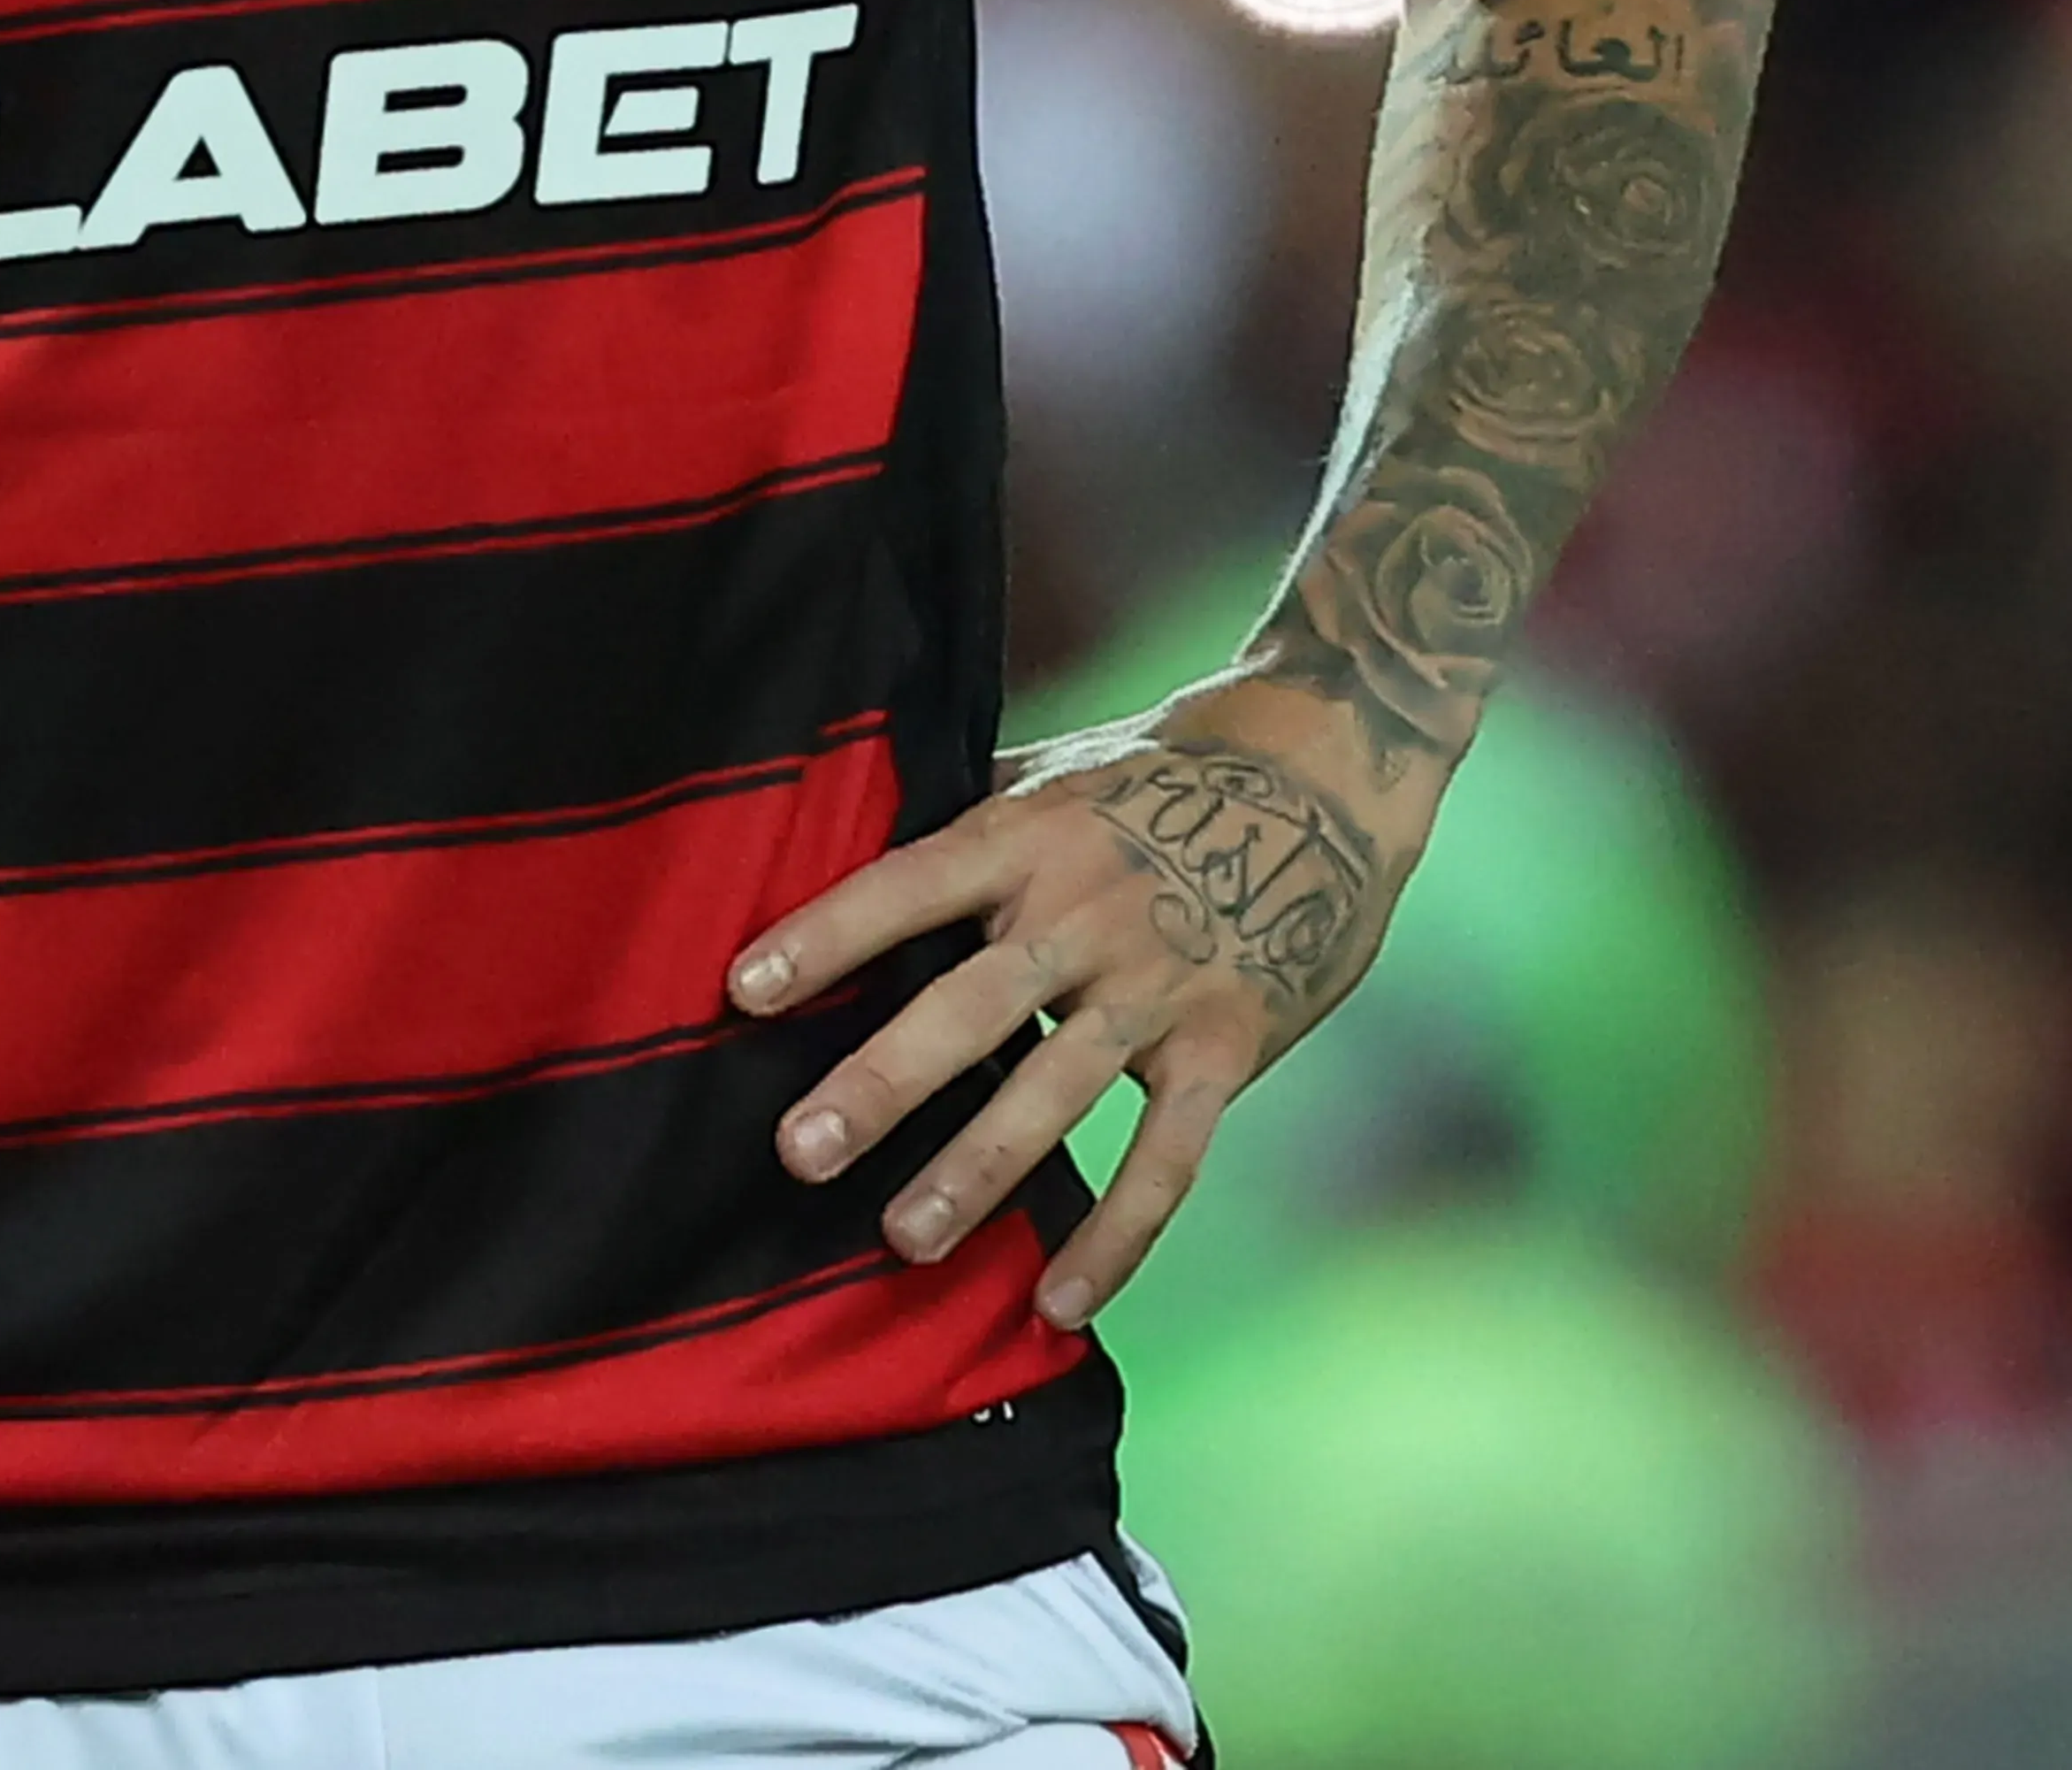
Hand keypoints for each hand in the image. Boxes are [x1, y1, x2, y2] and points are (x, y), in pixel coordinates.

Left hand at [724, 704, 1410, 1331]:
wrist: (1328, 771)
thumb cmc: (1159, 770)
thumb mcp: (1054, 771)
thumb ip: (966, 818)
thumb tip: (837, 827)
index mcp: (1028, 835)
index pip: (909, 887)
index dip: (828, 935)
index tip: (743, 991)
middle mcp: (1085, 911)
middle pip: (969, 1005)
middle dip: (883, 1081)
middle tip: (801, 1149)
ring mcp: (1159, 985)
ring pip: (1055, 1094)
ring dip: (977, 1172)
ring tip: (902, 1239)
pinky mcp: (1226, 1046)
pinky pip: (1167, 1159)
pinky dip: (1116, 1237)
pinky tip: (1057, 1302)